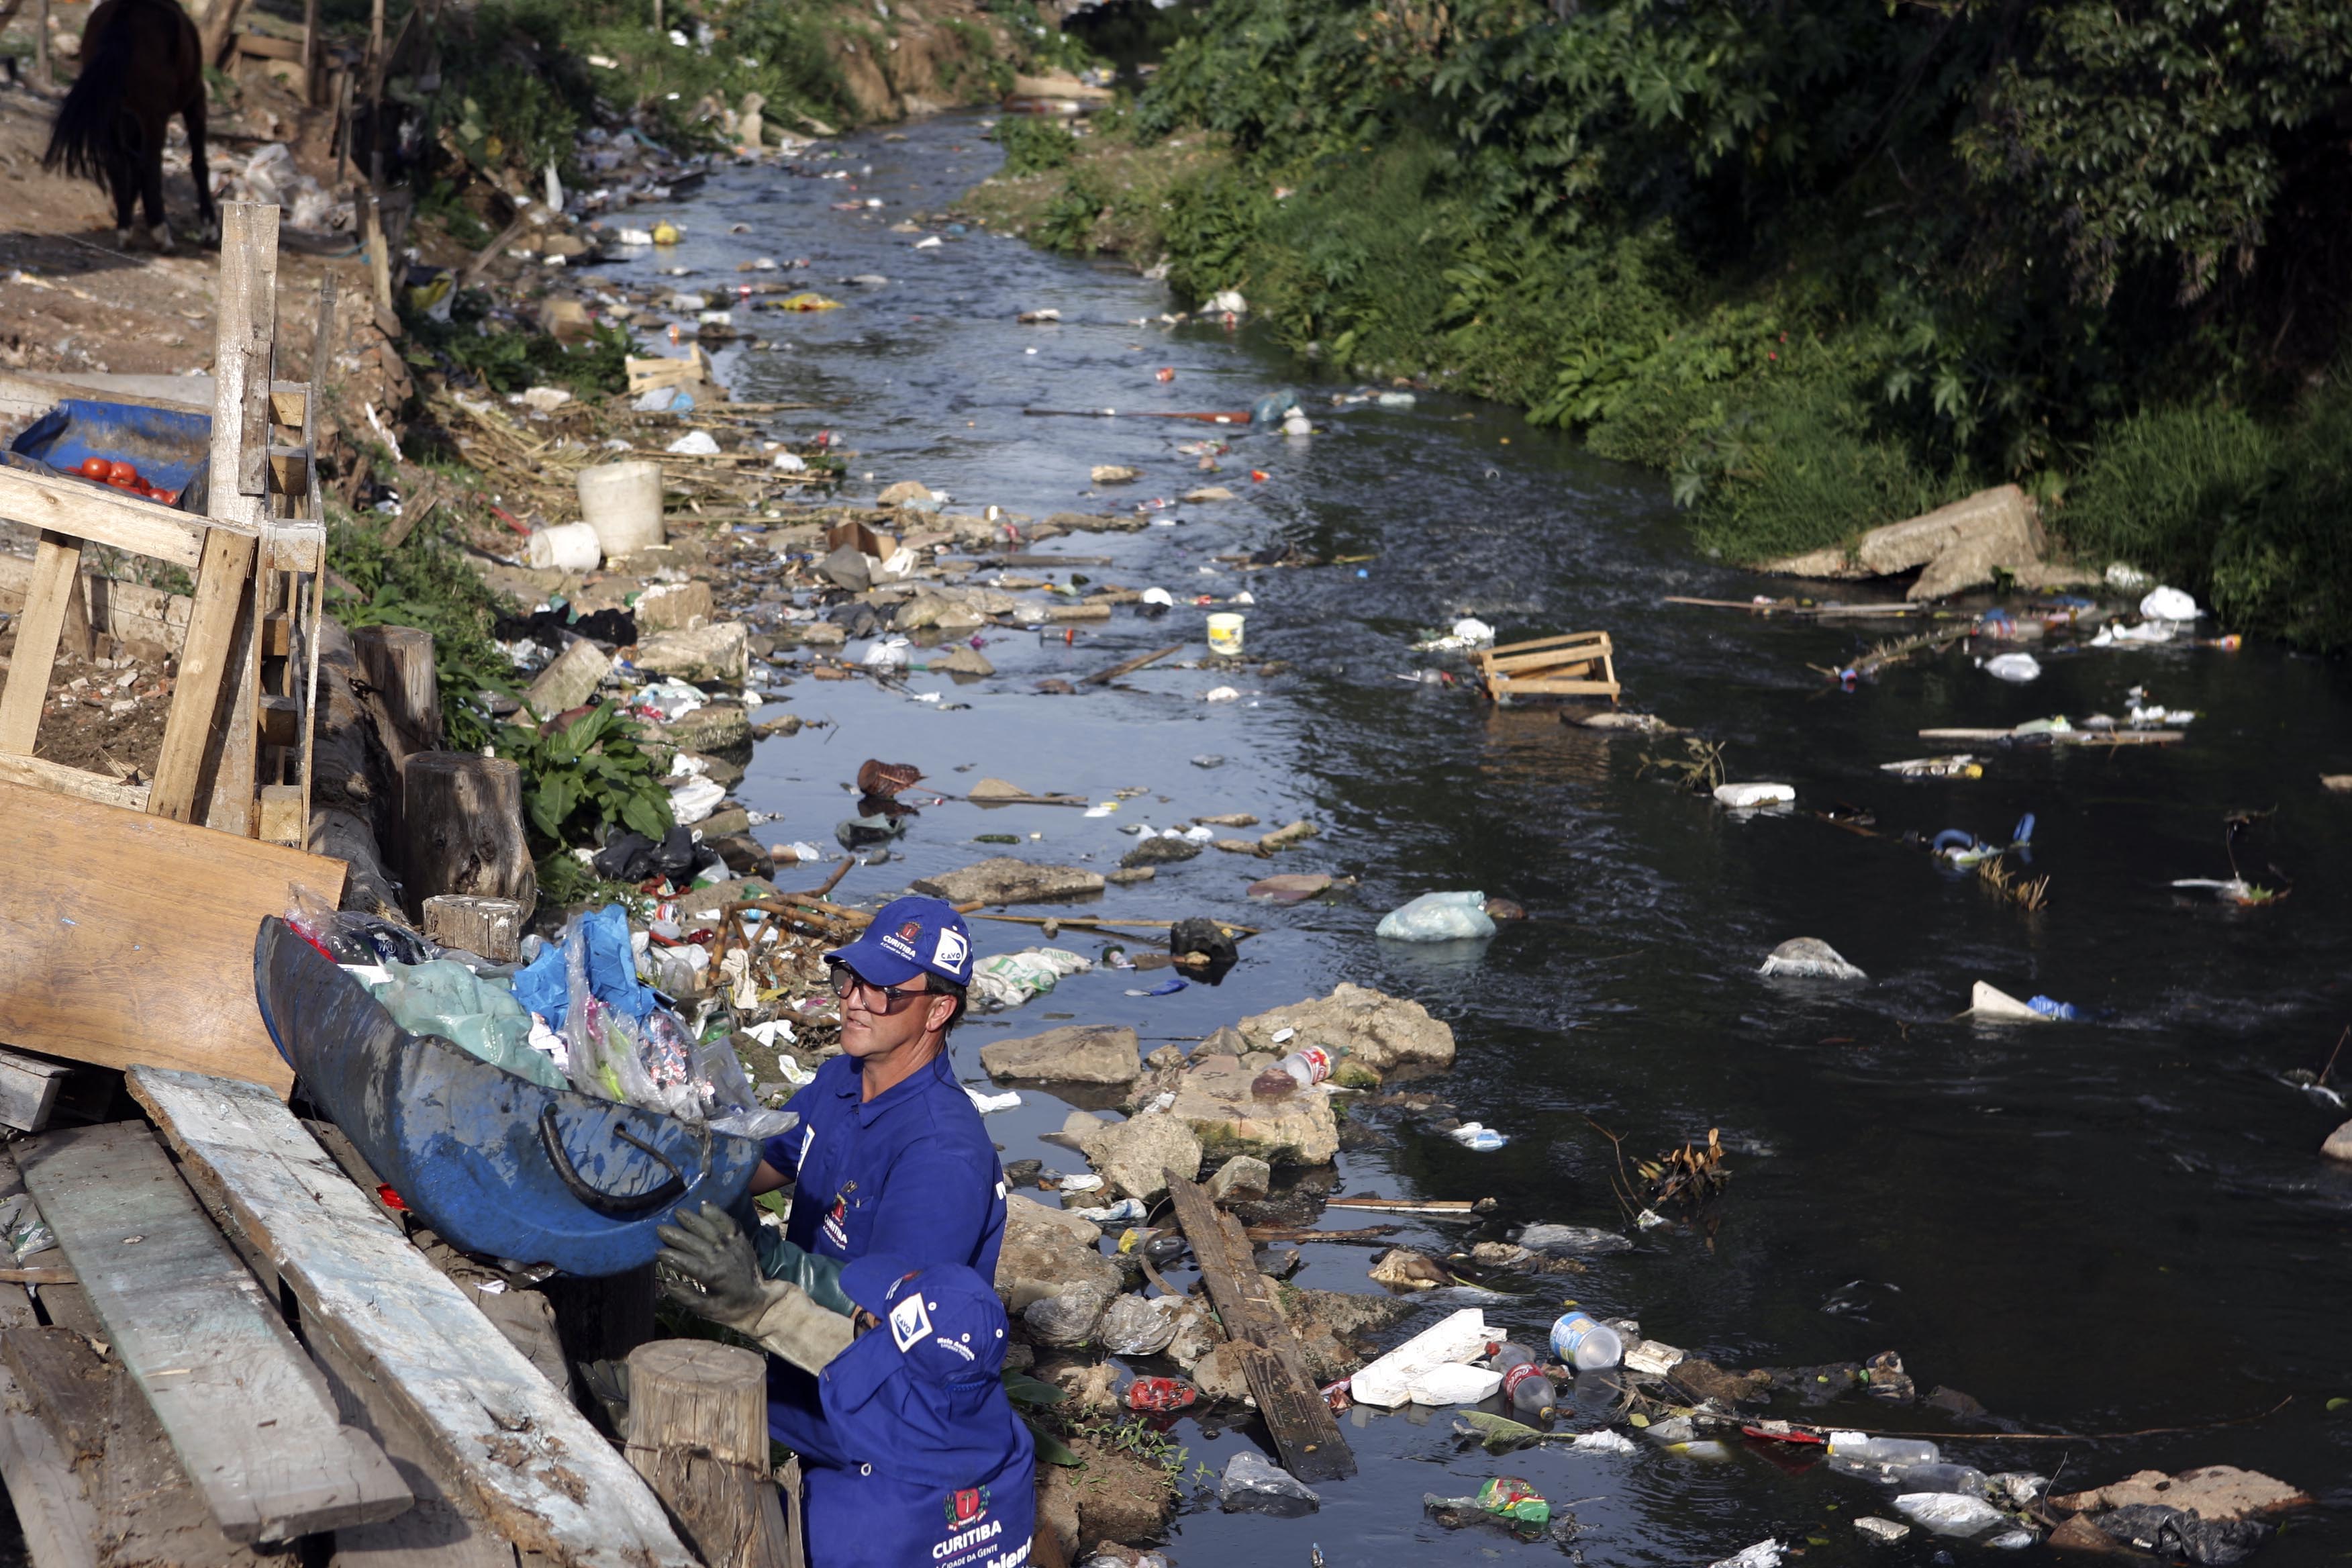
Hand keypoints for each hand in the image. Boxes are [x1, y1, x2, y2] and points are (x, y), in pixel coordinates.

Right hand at [654, 1201, 767, 1324]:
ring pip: (712, 1230)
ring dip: (695, 1220)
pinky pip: (730, 1223)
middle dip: (678, 1236)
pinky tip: (705, 1205)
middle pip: (697, 1244)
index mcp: (714, 1277)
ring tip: (678, 1212)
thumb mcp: (706, 1310)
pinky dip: (718, 1214)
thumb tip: (667, 1283)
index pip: (689, 1265)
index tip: (658, 1252)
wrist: (759, 1300)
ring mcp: (734, 1247)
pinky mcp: (741, 1240)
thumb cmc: (729, 1308)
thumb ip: (687, 1297)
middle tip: (660, 1228)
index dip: (673, 1258)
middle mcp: (724, 1259)